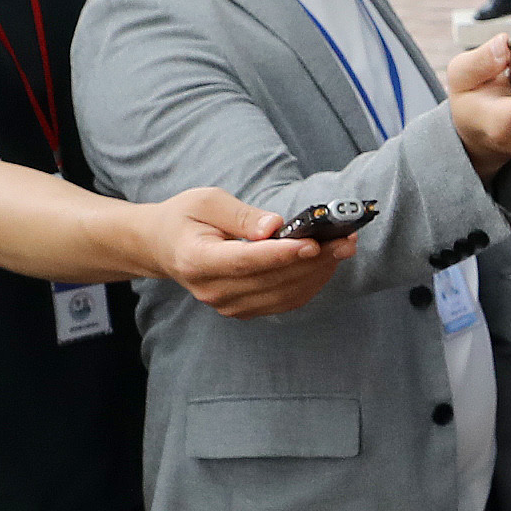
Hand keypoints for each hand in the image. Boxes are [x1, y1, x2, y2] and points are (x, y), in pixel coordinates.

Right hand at [149, 186, 349, 316]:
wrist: (164, 247)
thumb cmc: (185, 218)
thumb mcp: (206, 201)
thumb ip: (240, 215)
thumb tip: (275, 226)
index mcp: (197, 260)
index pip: (245, 262)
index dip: (281, 255)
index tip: (313, 242)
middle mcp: (212, 290)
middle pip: (271, 280)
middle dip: (314, 260)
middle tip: (346, 239)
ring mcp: (227, 305)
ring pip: (283, 295)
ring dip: (318, 273)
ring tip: (344, 248)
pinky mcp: (243, 309)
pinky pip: (283, 302)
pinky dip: (309, 284)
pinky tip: (327, 263)